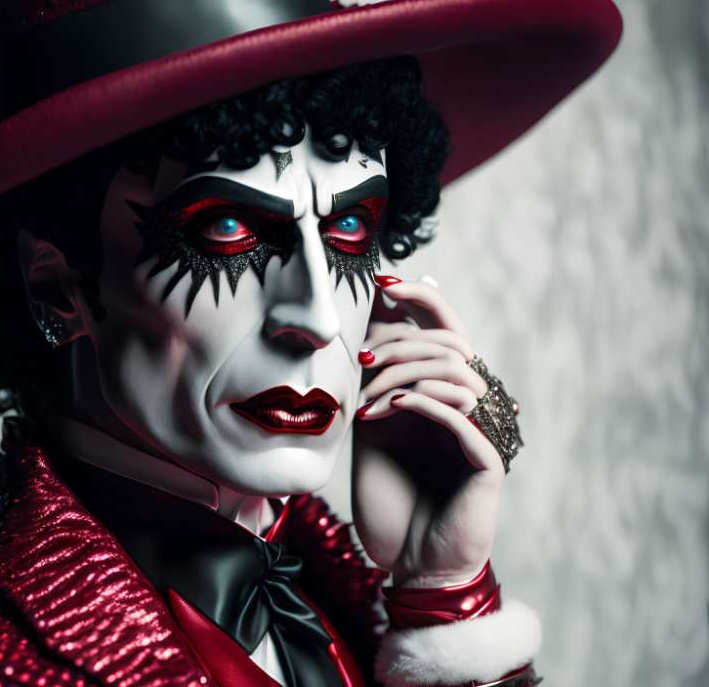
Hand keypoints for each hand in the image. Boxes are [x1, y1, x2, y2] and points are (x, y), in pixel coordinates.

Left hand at [352, 277, 504, 587]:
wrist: (406, 561)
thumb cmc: (391, 497)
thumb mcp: (371, 427)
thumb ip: (372, 381)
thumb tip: (357, 329)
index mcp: (445, 391)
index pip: (445, 327)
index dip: (421, 297)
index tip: (382, 282)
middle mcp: (469, 406)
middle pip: (452, 342)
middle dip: (401, 342)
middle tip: (361, 360)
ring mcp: (481, 432)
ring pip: (458, 374)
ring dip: (405, 376)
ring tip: (366, 398)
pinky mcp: (487, 463)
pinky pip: (462, 417)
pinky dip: (423, 404)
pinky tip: (388, 409)